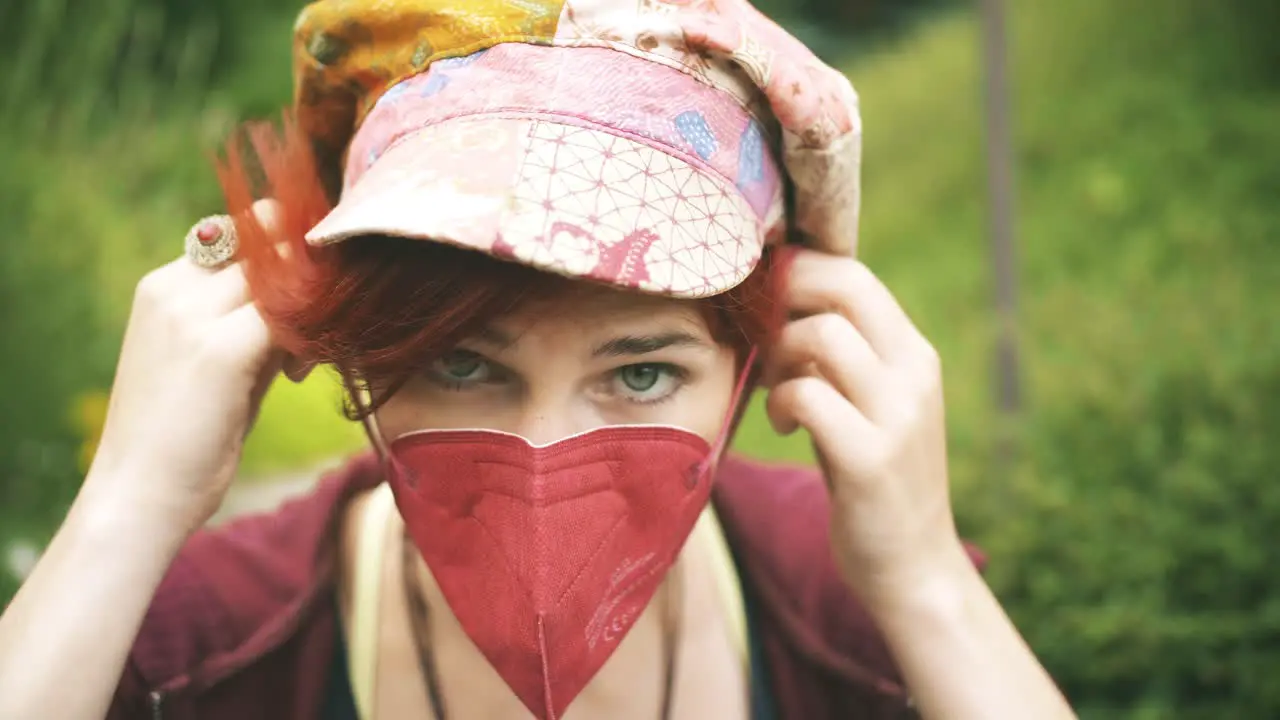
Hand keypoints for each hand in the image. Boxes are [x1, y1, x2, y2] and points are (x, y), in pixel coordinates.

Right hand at [87, 201, 283, 531]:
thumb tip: (308, 299)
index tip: (308, 297)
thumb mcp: (215, 363)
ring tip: (302, 362)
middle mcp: (173, 290)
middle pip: (266, 247)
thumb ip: (251, 323)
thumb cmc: (182, 438)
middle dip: (305, 279)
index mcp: (162, 286)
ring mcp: (194, 317)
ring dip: (309, 307)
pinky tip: (301, 373)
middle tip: (318, 329)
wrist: (138, 496)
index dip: (284, 261)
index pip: (241, 237)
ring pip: (282, 278)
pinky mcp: (222, 350)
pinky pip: (290, 317)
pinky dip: (310, 336)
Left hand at [763, 249, 965, 611]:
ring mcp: (897, 414)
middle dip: (783, 294)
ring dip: (778, 354)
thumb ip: (841, 358)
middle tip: (756, 329)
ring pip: (821, 334)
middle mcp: (915, 373)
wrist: (912, 566)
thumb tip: (779, 306)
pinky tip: (782, 425)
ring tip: (773, 387)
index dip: (799, 268)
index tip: (761, 293)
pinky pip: (807, 395)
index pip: (856, 273)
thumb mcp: (867, 405)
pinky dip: (779, 401)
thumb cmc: (873, 480)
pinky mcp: (870, 458)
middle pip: (843, 284)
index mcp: (914, 354)